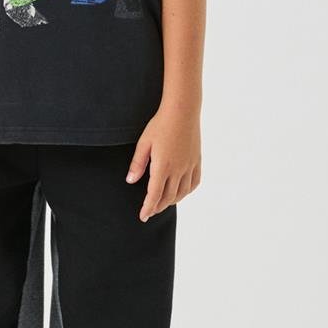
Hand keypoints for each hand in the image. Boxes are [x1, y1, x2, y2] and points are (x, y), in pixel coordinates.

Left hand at [125, 106, 201, 221]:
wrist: (183, 110)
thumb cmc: (161, 124)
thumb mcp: (144, 143)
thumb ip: (137, 164)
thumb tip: (130, 181)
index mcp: (163, 166)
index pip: (154, 195)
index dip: (148, 208)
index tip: (143, 216)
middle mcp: (178, 169)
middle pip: (168, 197)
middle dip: (158, 207)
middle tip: (150, 211)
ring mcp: (189, 166)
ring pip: (182, 192)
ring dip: (172, 201)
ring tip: (163, 203)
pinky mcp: (197, 161)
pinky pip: (194, 183)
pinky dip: (186, 191)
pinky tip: (181, 192)